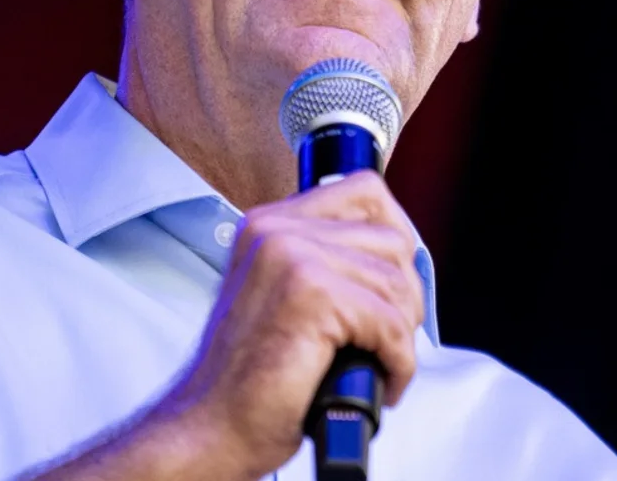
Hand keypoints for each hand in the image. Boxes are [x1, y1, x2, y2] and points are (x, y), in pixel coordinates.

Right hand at [151, 171, 424, 480]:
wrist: (211, 426)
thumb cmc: (249, 375)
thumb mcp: (282, 294)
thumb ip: (325, 259)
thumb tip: (397, 251)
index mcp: (269, 223)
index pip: (364, 191)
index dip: (398, 232)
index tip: (398, 277)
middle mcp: (277, 230)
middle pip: (391, 238)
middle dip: (406, 294)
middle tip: (388, 334)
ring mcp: (292, 258)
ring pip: (397, 282)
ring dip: (403, 333)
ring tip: (379, 360)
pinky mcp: (312, 296)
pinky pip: (392, 324)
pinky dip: (399, 362)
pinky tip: (383, 381)